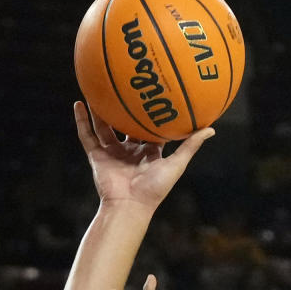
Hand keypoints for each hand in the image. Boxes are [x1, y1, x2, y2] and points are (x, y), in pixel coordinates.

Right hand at [76, 100, 213, 210]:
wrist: (129, 206)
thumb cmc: (154, 189)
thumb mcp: (176, 164)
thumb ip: (191, 145)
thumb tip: (212, 128)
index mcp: (147, 153)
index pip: (149, 129)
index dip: (150, 112)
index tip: (152, 91)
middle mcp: (128, 151)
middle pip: (124, 124)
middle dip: (123, 107)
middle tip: (124, 83)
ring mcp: (111, 153)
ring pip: (103, 126)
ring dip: (99, 108)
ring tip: (96, 87)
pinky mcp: (97, 157)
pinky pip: (87, 135)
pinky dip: (81, 120)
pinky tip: (78, 102)